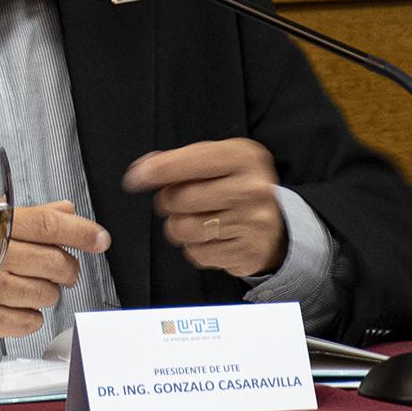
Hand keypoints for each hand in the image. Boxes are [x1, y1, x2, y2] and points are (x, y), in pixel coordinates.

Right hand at [0, 201, 105, 346]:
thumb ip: (29, 216)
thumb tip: (65, 208)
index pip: (48, 225)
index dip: (80, 232)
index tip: (100, 239)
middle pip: (56, 263)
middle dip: (67, 268)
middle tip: (63, 269)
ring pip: (48, 294)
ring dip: (47, 292)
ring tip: (28, 286)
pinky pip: (31, 321)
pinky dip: (30, 315)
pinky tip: (14, 305)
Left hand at [123, 138, 286, 279]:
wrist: (277, 226)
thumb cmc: (236, 188)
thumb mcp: (217, 162)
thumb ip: (180, 162)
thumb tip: (142, 172)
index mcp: (243, 156)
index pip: (190, 162)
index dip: (157, 171)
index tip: (135, 179)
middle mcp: (252, 188)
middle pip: (181, 198)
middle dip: (168, 202)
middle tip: (177, 201)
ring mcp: (252, 222)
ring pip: (185, 229)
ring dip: (178, 226)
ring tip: (192, 219)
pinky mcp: (247, 251)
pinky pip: (198, 253)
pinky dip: (195, 247)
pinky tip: (209, 237)